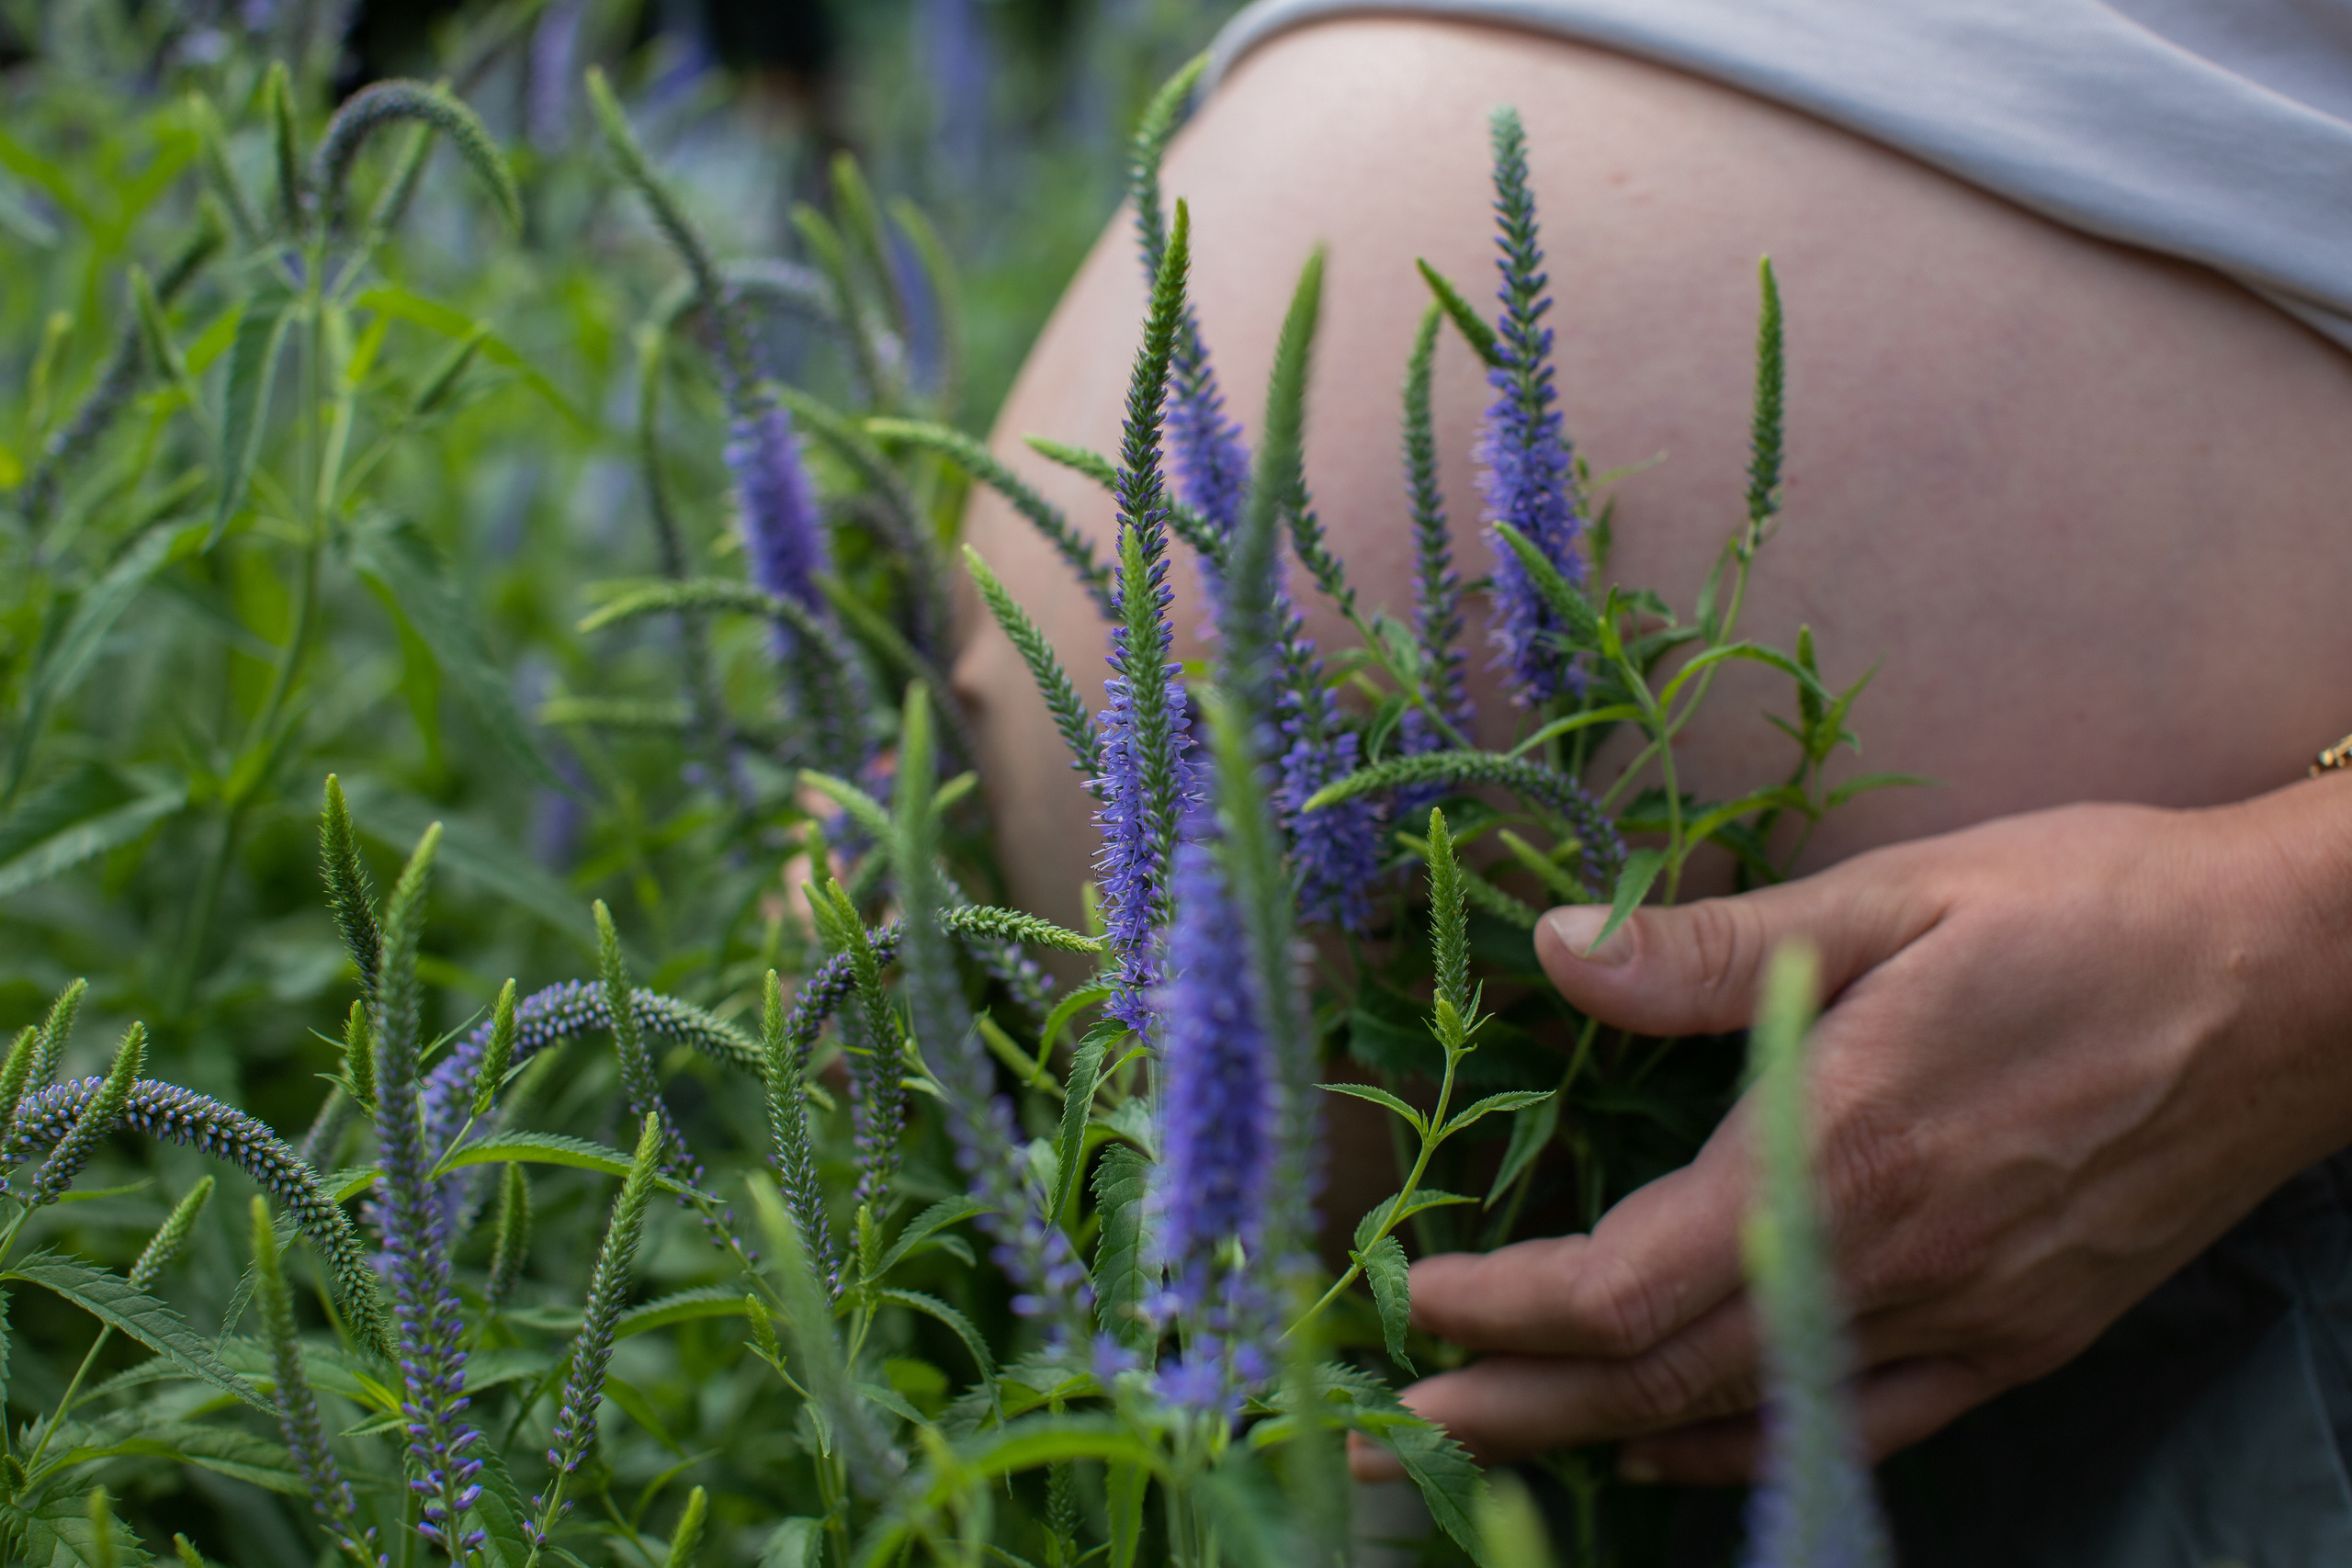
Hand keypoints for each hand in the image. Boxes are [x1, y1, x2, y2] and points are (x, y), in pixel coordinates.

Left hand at [1349, 780, 2351, 1485]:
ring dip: (1603, 1431)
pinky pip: (1857, 1425)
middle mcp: (1893, 1264)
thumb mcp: (1896, 896)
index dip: (1506, 1306)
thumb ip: (1718, 950)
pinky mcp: (2021, 1338)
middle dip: (1521, 1401)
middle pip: (1662, 1378)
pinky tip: (1673, 1440)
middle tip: (1412, 1410)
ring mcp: (1964, 1320)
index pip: (1625, 1287)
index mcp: (1839, 1152)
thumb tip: (1558, 948)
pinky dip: (1742, 1443)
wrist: (2298, 985)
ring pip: (1747, 1415)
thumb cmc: (2089, 913)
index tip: (1419, 1293)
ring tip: (1503, 1430)